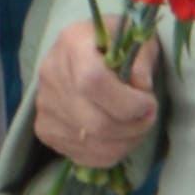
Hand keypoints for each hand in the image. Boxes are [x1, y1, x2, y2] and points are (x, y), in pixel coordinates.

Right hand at [34, 15, 162, 170]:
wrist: (86, 51)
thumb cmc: (117, 43)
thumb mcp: (137, 39)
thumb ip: (142, 62)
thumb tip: (141, 91)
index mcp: (74, 42)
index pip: (93, 82)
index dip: (127, 102)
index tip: (149, 103)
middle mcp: (52, 74)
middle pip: (93, 121)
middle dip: (132, 127)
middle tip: (149, 118)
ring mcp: (44, 105)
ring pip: (89, 143)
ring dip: (125, 142)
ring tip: (138, 127)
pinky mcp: (45, 129)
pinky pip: (81, 155)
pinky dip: (109, 153)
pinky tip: (120, 137)